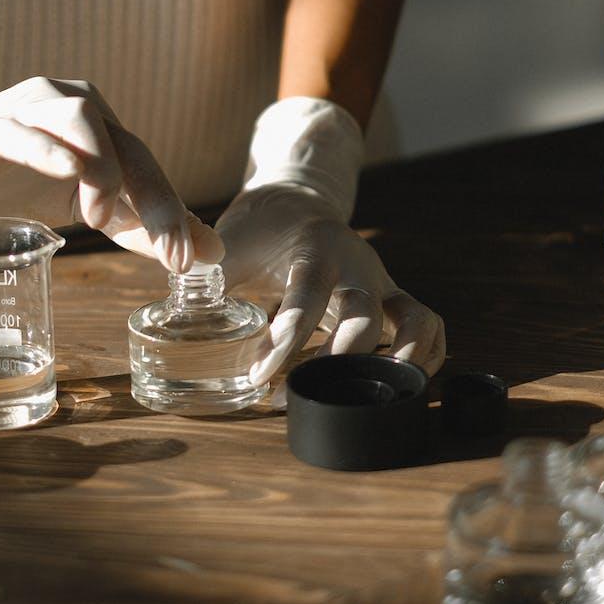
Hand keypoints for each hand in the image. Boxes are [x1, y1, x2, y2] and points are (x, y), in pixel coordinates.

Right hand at [0, 57, 221, 270]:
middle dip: (154, 199)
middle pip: (126, 144)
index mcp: (102, 126)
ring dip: (102, 169)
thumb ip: (142, 229)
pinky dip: (47, 148)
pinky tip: (67, 172)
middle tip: (167, 249)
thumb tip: (212, 254)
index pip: (147, 165)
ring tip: (101, 217)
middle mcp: (72, 105)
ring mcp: (27, 111)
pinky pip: (20, 131)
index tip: (189, 260)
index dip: (172, 211)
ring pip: (81, 121)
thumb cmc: (14, 184)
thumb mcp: (86, 211)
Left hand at [216, 183, 444, 395]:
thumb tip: (177, 320)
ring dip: (399, 361)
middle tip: (299, 396)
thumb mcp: (230, 246)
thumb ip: (208, 279)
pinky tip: (394, 386)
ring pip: (413, 318)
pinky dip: (424, 356)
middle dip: (338, 360)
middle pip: (364, 312)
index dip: (287, 336)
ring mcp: (380, 282)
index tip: (260, 375)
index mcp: (315, 246)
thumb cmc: (258, 231)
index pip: (307, 291)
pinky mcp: (391, 300)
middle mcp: (356, 263)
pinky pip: (426, 325)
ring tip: (367, 400)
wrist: (295, 203)